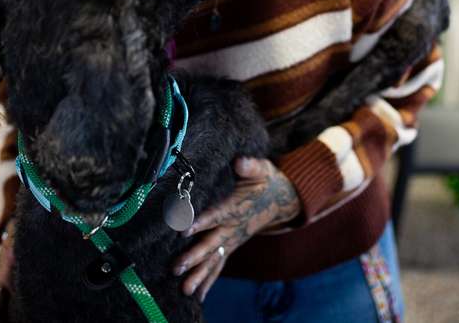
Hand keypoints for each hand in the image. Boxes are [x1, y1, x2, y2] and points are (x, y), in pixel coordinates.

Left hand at [172, 156, 299, 301]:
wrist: (282, 198)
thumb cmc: (266, 179)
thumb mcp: (261, 168)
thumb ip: (250, 166)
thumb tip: (239, 162)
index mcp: (236, 207)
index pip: (216, 215)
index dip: (201, 222)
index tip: (183, 230)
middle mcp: (234, 227)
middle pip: (212, 243)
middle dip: (194, 256)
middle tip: (176, 268)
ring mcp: (233, 239)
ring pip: (215, 259)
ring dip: (199, 275)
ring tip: (184, 290)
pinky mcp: (232, 245)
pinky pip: (220, 265)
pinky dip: (208, 280)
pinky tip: (197, 295)